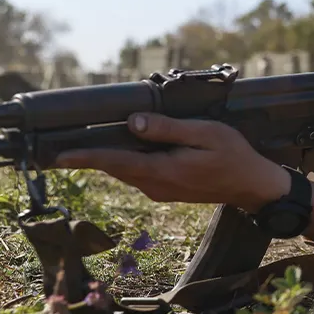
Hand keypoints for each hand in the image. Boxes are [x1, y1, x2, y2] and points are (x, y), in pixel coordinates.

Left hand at [55, 113, 292, 211]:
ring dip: (109, 157)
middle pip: (115, 167)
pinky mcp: (167, 190)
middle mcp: (156, 185)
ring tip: (90, 141)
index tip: (60, 156)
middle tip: (65, 144)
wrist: (252, 186)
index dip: (86, 157)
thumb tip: (134, 122)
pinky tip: (128, 146)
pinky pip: (138, 173)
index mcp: (163, 170)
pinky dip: (127, 161)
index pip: (116, 161)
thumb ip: (169, 129)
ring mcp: (161, 190)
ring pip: (126, 171)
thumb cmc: (234, 156)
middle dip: (91, 156)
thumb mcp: (205, 134)